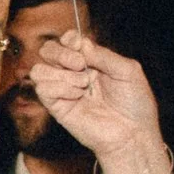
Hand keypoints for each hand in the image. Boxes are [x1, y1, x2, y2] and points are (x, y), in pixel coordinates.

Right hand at [28, 30, 164, 172]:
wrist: (132, 133)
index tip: (80, 45)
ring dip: (60, 72)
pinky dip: (59, 87)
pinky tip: (77, 95)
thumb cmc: (135, 104)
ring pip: (39, 70)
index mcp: (91, 61)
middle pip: (47, 51)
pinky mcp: (57, 108)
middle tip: (79, 63)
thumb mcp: (127, 70)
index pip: (67, 41)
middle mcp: (74, 74)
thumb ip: (104, 54)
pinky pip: (43, 89)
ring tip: (82, 84)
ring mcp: (63, 91)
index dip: (69, 39)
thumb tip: (81, 43)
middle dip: (60, 53)